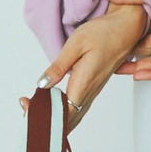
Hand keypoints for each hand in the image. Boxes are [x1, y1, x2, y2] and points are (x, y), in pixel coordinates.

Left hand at [18, 1, 146, 132]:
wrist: (125, 30)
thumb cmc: (103, 33)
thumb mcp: (76, 44)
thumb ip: (58, 67)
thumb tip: (42, 85)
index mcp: (84, 84)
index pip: (62, 112)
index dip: (43, 114)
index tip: (26, 103)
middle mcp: (89, 93)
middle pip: (67, 121)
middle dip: (45, 121)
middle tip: (25, 107)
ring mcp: (92, 93)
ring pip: (73, 118)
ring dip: (54, 119)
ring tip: (34, 109)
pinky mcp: (92, 90)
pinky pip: (77, 109)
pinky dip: (62, 113)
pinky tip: (52, 108)